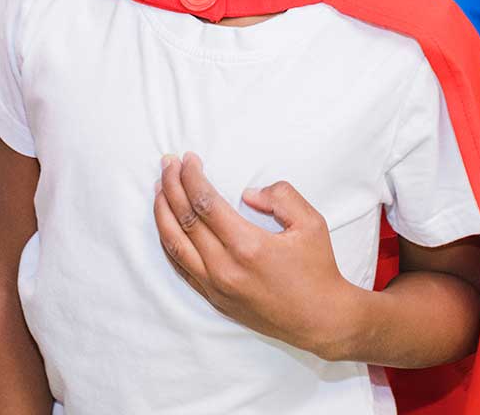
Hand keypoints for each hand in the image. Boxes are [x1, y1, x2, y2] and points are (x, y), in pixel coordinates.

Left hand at [153, 153, 354, 358]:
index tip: (187, 159)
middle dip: (172, 185)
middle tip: (167, 163)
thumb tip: (247, 194)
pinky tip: (165, 224)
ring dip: (163, 212)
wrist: (320, 319)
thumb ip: (281, 196)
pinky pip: (180, 267)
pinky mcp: (214, 299)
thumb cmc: (317, 269)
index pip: (205, 203)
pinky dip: (167, 242)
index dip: (191, 176)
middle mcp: (225, 268)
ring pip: (174, 243)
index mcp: (248, 246)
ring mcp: (216, 286)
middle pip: (185, 219)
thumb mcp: (311, 223)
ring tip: (159, 187)